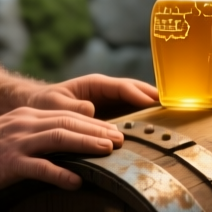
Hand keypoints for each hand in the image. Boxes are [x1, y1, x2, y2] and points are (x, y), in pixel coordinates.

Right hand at [0, 107, 126, 193]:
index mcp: (27, 117)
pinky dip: (60, 173)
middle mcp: (25, 125)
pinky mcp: (8, 164)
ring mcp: (17, 143)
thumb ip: (35, 137)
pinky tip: (76, 181)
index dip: (94, 122)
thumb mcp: (10, 135)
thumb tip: (61, 148)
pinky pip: (39, 168)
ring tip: (108, 151)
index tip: (114, 131)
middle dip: (98, 130)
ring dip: (86, 143)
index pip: (67, 115)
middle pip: (69, 123)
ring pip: (59, 138)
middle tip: (122, 139)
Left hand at [22, 74, 159, 119]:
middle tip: (173, 105)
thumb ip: (72, 107)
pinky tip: (154, 126)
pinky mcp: (110, 113)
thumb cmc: (45, 104)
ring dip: (151, 106)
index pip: (121, 86)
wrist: (38, 108)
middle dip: (153, 96)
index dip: (138, 93)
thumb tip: (91, 110)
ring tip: (171, 115)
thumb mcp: (55, 104)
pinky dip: (143, 116)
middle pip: (135, 91)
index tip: (153, 101)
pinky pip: (130, 113)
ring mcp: (110, 102)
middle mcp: (106, 90)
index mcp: (94, 84)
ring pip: (136, 101)